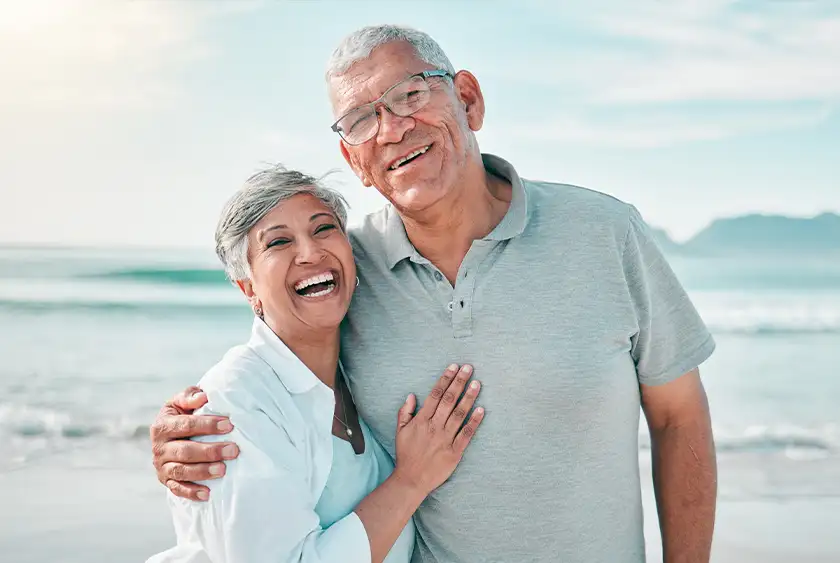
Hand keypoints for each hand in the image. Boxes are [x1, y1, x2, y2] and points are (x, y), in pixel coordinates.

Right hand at [149, 386, 239, 500]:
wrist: (170, 434)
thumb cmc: (182, 414)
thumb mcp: (181, 401)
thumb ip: (190, 396)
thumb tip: (203, 397)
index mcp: (163, 425)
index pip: (185, 425)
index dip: (207, 425)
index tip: (229, 425)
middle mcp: (159, 447)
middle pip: (185, 451)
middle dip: (210, 451)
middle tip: (233, 450)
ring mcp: (161, 466)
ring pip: (181, 471)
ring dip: (203, 472)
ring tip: (223, 470)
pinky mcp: (166, 480)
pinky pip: (177, 489)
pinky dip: (191, 492)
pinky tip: (208, 494)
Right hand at [392, 364, 483, 496]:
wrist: (411, 479)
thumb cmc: (406, 454)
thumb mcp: (400, 431)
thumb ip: (405, 412)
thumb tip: (412, 395)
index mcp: (421, 420)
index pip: (435, 395)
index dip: (445, 379)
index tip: (454, 367)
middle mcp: (434, 427)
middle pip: (449, 400)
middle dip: (460, 382)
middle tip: (469, 368)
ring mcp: (446, 439)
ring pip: (460, 414)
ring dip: (469, 397)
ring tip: (477, 384)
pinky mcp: (455, 452)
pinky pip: (467, 434)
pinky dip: (475, 421)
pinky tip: (482, 409)